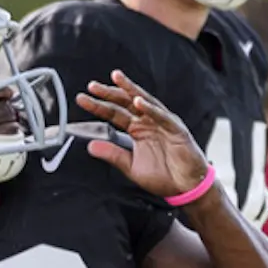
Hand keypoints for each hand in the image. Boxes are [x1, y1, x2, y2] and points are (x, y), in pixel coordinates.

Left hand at [75, 71, 212, 200]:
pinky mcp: (176, 129)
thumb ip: (112, 155)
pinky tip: (138, 103)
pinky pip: (162, 117)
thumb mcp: (131, 167)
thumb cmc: (163, 176)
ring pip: (145, 102)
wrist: (185, 188)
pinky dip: (151, 109)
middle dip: (109, 93)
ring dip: (130, 90)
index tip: (82, 100)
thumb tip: (91, 146)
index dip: (98, 106)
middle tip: (92, 86)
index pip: (114, 113)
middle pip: (126, 103)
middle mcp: (148, 122)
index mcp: (137, 130)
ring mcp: (162, 123)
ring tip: (116, 79)